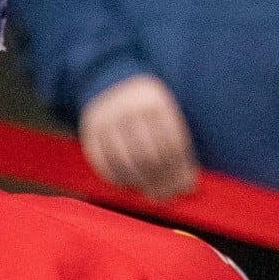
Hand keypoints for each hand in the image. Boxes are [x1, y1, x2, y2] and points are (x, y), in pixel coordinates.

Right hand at [78, 73, 198, 201]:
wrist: (110, 83)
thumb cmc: (147, 107)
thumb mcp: (166, 113)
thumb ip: (177, 145)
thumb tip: (188, 187)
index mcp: (154, 102)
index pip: (171, 145)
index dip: (181, 170)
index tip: (187, 186)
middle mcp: (128, 110)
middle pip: (149, 157)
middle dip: (163, 182)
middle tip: (170, 196)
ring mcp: (106, 122)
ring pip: (126, 164)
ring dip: (142, 185)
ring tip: (154, 195)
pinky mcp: (90, 134)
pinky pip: (104, 165)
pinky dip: (119, 180)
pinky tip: (131, 185)